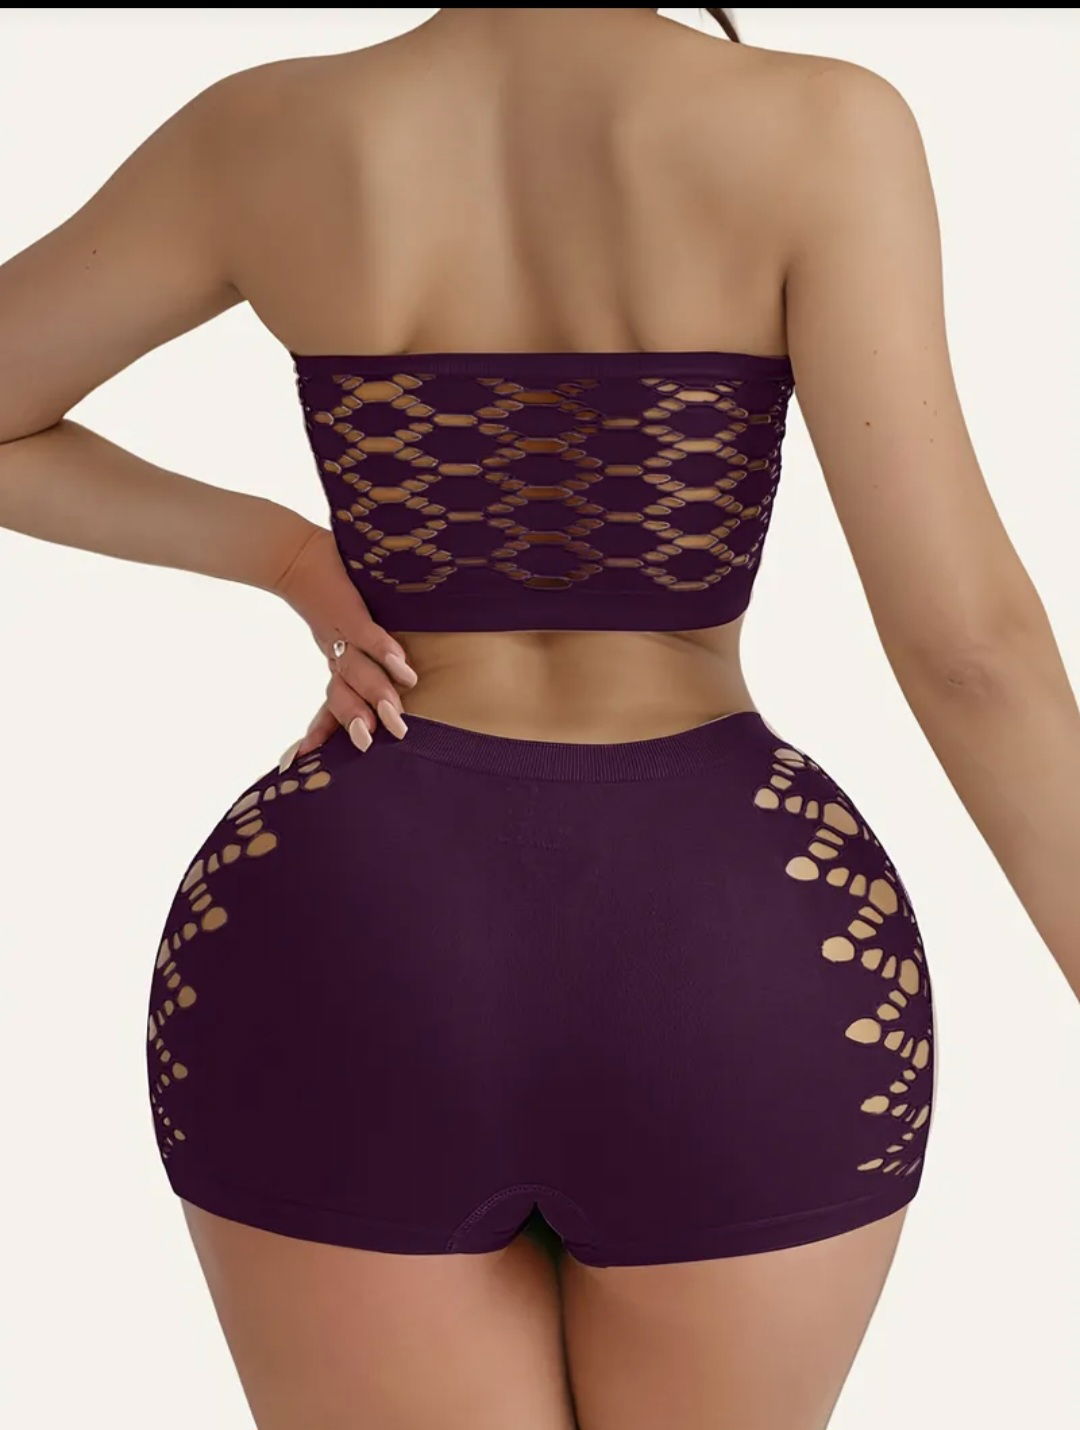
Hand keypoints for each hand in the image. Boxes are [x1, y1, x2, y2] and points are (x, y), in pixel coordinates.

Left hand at [271, 524, 417, 763]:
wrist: (291, 554)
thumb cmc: (322, 589)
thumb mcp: (336, 627)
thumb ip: (362, 645)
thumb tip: (391, 669)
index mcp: (335, 660)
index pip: (332, 702)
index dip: (324, 730)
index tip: (308, 758)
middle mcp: (335, 653)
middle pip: (344, 693)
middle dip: (358, 720)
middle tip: (371, 744)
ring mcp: (341, 633)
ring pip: (357, 672)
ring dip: (375, 695)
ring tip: (395, 719)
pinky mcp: (349, 610)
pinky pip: (369, 636)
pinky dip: (386, 654)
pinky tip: (405, 672)